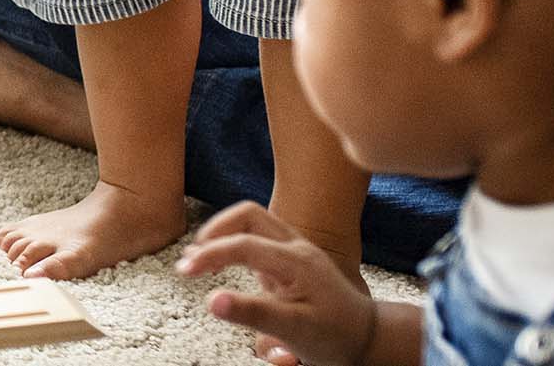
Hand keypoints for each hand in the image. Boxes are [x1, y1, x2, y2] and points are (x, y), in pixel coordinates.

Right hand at [178, 203, 385, 365]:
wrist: (368, 338)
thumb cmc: (335, 337)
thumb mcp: (293, 330)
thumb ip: (252, 313)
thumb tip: (211, 301)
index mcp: (297, 262)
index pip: (242, 244)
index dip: (209, 254)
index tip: (184, 272)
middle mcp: (297, 247)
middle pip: (247, 215)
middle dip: (214, 230)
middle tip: (193, 258)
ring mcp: (296, 249)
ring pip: (253, 220)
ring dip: (224, 233)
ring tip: (202, 258)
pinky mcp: (293, 258)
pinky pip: (259, 235)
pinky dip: (235, 241)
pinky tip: (225, 262)